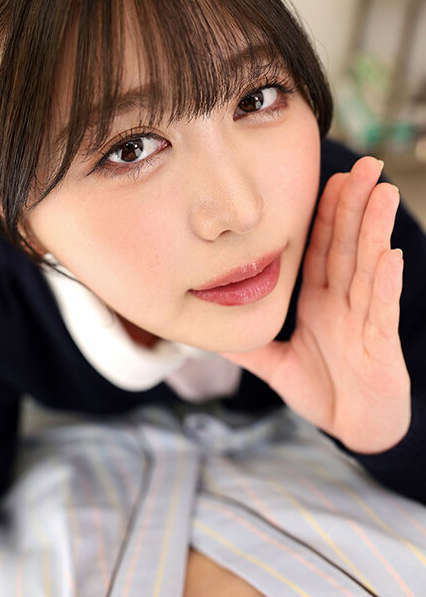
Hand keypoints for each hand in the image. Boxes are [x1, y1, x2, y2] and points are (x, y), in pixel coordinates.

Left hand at [220, 156, 410, 453]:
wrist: (357, 430)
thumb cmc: (324, 392)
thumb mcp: (277, 366)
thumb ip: (249, 345)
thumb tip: (208, 328)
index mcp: (322, 303)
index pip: (322, 251)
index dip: (327, 215)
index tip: (328, 179)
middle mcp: (345, 304)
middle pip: (349, 247)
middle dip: (356, 206)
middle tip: (364, 166)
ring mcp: (365, 322)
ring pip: (369, 268)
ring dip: (375, 230)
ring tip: (380, 193)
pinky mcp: (380, 347)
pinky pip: (381, 311)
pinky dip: (385, 284)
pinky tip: (389, 256)